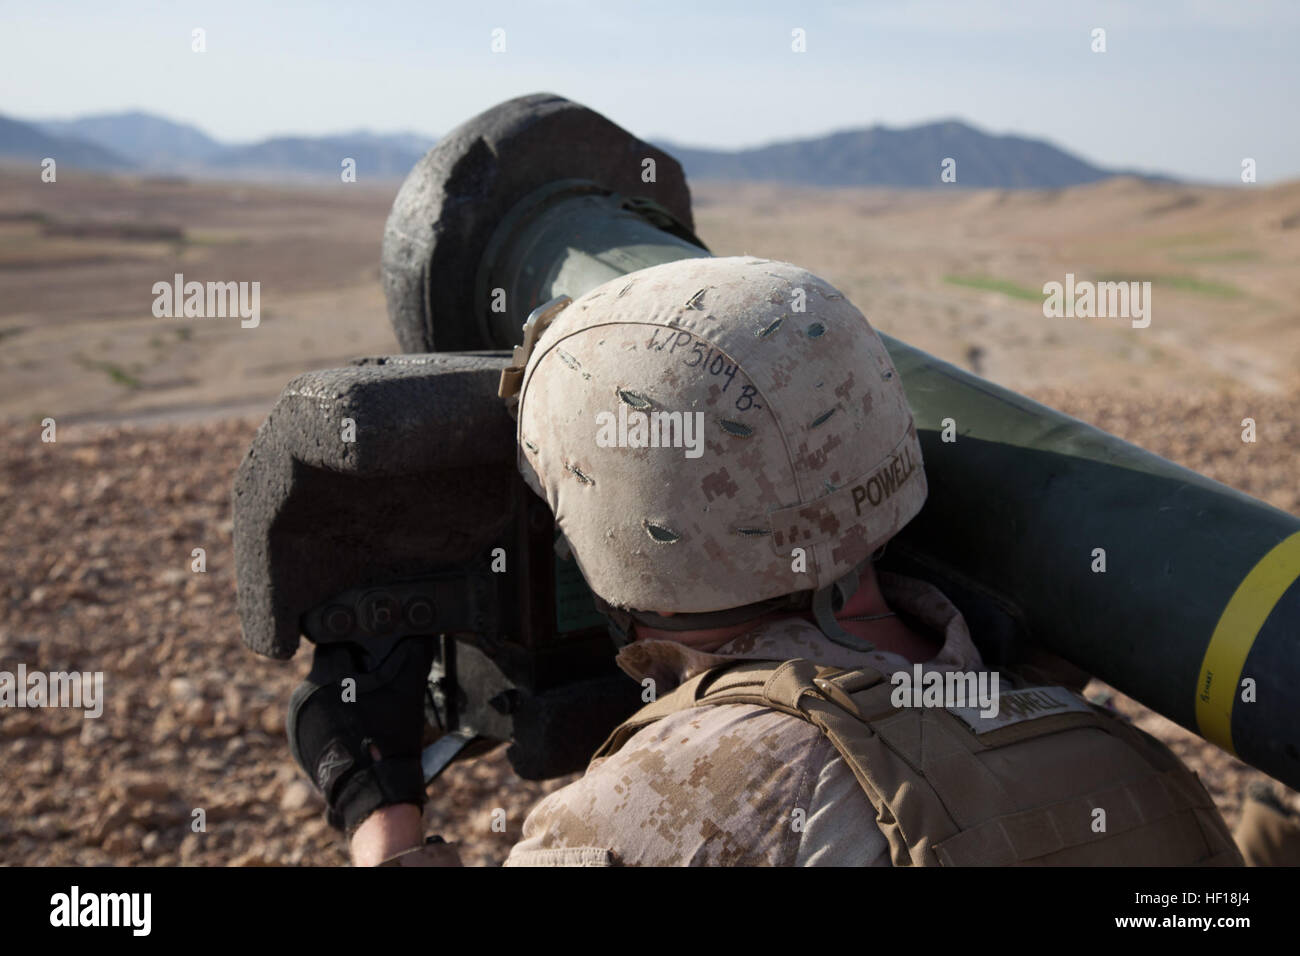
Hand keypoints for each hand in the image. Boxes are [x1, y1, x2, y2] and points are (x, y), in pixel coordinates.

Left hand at [287, 635, 436, 833]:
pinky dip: (333, 720)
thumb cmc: (390, 736)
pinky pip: (316, 719)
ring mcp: (297, 722)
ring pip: (321, 694)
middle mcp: (303, 696)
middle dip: (350, 674)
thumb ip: (413, 654)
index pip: (337, 645)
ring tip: (366, 710)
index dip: (358, 646)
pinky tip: (355, 729)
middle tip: (375, 684)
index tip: (372, 654)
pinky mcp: (299, 743)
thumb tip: (420, 633)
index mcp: (324, 677)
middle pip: (329, 670)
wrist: (373, 790)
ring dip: (340, 696)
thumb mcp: (408, 689)